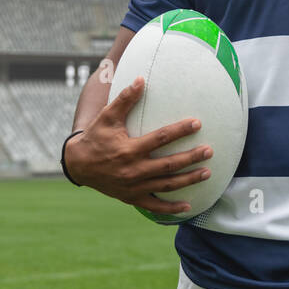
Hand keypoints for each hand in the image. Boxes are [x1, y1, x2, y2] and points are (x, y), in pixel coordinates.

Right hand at [65, 76, 212, 217]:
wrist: (78, 165)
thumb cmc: (96, 137)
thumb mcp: (107, 117)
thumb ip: (125, 99)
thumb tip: (141, 79)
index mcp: (129, 149)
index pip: (160, 138)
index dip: (180, 130)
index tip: (197, 123)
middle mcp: (133, 170)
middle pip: (168, 165)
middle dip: (191, 158)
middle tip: (209, 151)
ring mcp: (133, 186)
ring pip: (166, 185)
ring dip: (188, 180)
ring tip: (207, 173)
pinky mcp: (131, 198)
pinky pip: (154, 206)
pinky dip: (171, 209)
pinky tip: (188, 207)